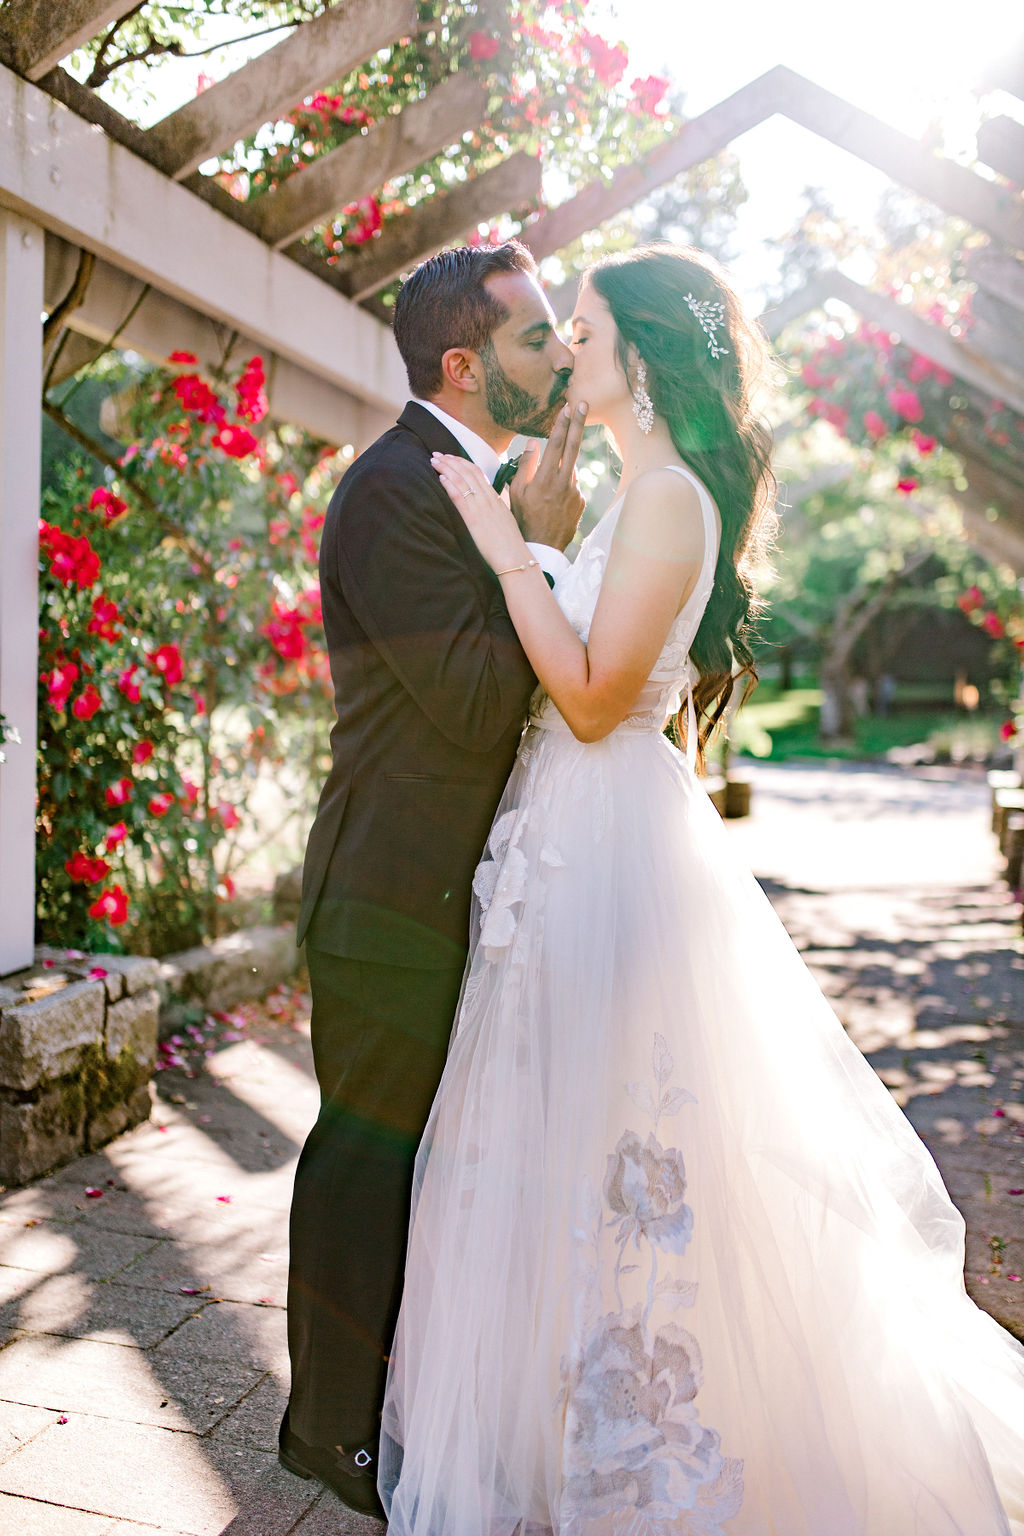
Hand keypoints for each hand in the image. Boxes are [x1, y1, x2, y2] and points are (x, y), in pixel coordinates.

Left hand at [431, 454, 527, 572]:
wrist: (515, 558)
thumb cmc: (510, 545)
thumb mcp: (505, 521)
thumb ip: (496, 510)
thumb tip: (490, 505)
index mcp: (496, 499)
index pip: (478, 473)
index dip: (463, 463)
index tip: (451, 457)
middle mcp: (488, 499)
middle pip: (468, 472)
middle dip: (451, 461)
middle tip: (437, 454)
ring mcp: (481, 508)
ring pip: (463, 480)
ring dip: (447, 468)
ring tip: (434, 461)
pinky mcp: (474, 519)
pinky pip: (460, 497)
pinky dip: (450, 485)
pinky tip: (441, 478)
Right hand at [510, 402, 587, 549]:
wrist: (542, 548)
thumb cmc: (523, 519)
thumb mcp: (516, 492)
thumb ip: (526, 465)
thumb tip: (533, 443)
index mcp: (547, 477)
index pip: (557, 443)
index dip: (563, 423)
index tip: (568, 406)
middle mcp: (564, 482)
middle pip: (574, 445)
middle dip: (578, 422)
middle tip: (583, 403)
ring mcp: (575, 492)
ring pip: (570, 469)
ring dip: (561, 468)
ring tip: (546, 492)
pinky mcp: (580, 502)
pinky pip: (571, 486)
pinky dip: (563, 487)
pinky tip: (552, 503)